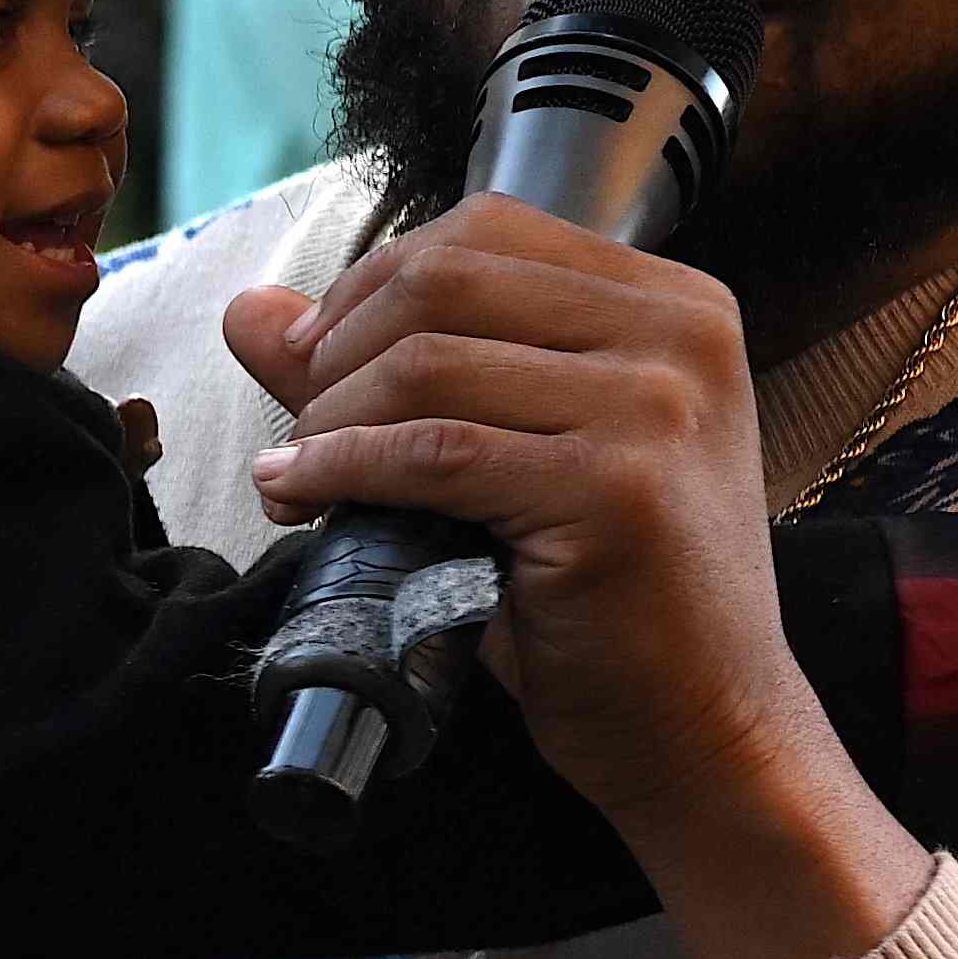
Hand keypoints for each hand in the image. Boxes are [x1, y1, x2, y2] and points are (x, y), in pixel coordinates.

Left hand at [234, 202, 917, 958]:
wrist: (704, 726)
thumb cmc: (605, 596)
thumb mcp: (506, 450)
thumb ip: (389, 368)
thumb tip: (254, 310)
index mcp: (672, 303)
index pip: (481, 232)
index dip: (369, 288)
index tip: (317, 367)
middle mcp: (681, 335)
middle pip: (442, 279)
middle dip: (338, 351)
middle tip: (304, 431)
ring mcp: (658, 408)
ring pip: (425, 363)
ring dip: (328, 421)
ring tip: (302, 478)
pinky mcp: (615, 491)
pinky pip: (430, 452)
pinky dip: (340, 469)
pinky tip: (304, 496)